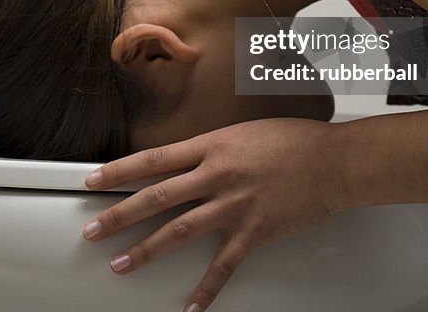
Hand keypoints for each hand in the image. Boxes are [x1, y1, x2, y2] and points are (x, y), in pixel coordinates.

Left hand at [81, 118, 348, 311]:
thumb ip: (212, 149)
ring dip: (146, 250)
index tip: (94, 181)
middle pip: (156, 197)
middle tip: (91, 230)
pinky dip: (206, 288)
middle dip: (119, 215)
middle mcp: (217, 175)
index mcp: (212, 146)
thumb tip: (187, 161)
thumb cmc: (295, 141)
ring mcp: (235, 206)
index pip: (154, 159)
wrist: (336, 162)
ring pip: (179, 231)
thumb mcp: (244, 132)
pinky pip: (224, 265)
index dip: (119, 171)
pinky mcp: (255, 232)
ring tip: (121, 265)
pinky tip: (189, 306)